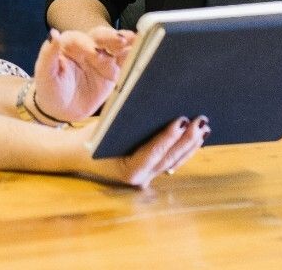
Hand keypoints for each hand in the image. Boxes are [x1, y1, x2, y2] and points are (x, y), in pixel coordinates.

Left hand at [31, 26, 134, 124]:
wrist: (62, 110)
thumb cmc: (50, 90)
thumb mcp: (45, 74)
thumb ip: (48, 54)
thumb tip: (53, 34)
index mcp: (69, 44)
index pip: (79, 39)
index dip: (87, 44)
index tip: (93, 53)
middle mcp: (88, 47)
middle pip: (100, 37)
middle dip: (111, 38)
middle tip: (121, 40)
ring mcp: (102, 58)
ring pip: (115, 46)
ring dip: (126, 43)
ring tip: (137, 40)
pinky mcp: (113, 71)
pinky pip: (125, 61)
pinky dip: (135, 55)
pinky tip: (145, 51)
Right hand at [75, 115, 208, 187]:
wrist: (77, 155)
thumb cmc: (90, 138)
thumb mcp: (104, 128)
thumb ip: (126, 121)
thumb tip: (151, 103)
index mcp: (127, 170)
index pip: (152, 153)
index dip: (169, 137)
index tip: (182, 121)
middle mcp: (140, 179)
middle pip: (169, 158)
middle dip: (187, 140)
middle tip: (201, 121)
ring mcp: (147, 177)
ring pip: (174, 162)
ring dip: (191, 145)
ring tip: (204, 128)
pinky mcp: (151, 172)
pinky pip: (171, 162)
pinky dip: (184, 150)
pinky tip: (196, 138)